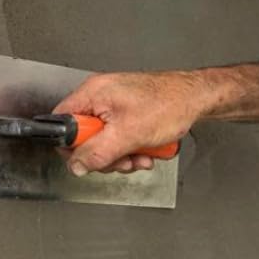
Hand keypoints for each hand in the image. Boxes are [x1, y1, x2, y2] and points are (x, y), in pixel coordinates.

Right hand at [52, 71, 200, 175]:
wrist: (196, 99)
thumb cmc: (169, 105)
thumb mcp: (128, 134)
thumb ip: (97, 152)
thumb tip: (76, 165)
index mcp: (93, 93)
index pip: (62, 122)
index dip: (71, 145)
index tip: (89, 157)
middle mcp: (100, 96)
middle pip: (84, 137)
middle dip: (105, 155)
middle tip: (123, 158)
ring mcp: (114, 106)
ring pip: (103, 142)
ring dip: (122, 156)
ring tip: (141, 154)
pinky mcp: (126, 114)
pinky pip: (118, 138)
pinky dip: (131, 148)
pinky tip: (146, 149)